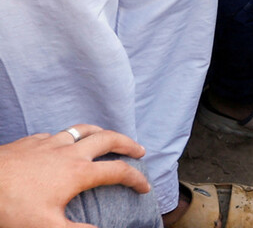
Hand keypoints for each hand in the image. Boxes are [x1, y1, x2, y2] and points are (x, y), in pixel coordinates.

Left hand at [0, 125, 149, 227]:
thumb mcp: (46, 227)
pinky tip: (63, 145)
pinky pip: (56, 134)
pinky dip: (68, 137)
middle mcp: (69, 153)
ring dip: (101, 132)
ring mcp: (49, 143)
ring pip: (83, 130)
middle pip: (108, 139)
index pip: (118, 171)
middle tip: (139, 150)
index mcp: (78, 173)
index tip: (144, 187)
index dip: (136, 178)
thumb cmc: (11, 207)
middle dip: (127, 143)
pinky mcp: (31, 142)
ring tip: (108, 137)